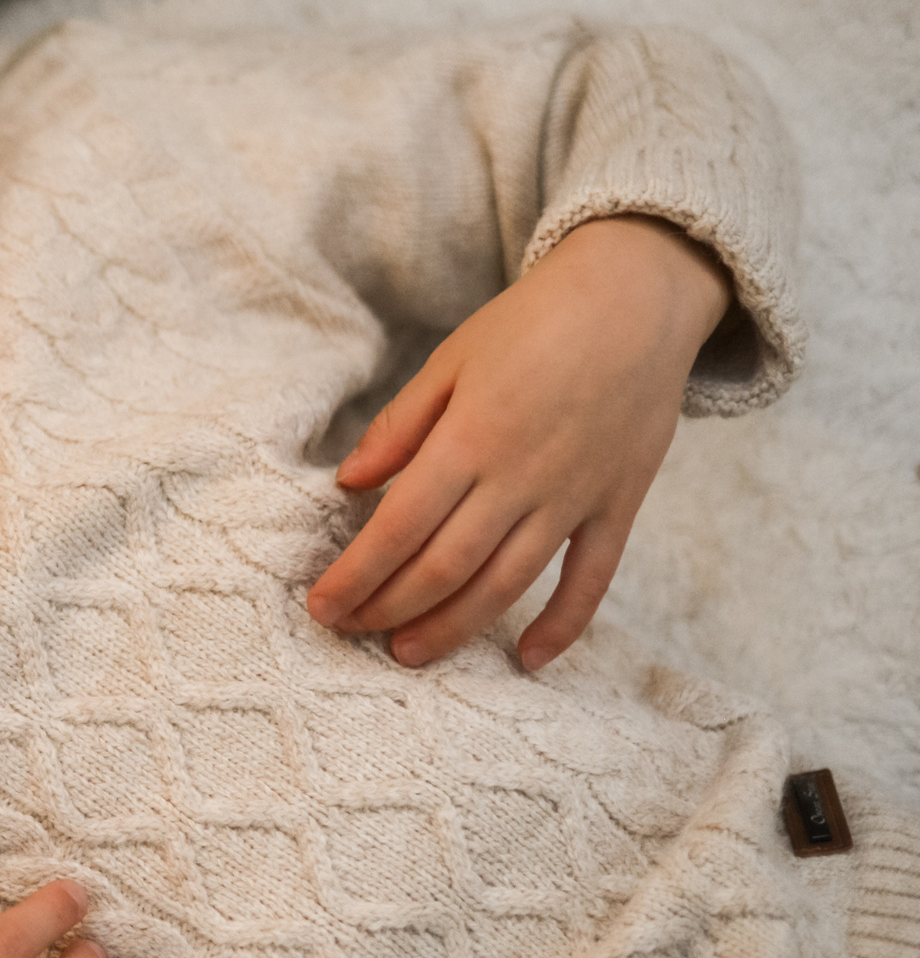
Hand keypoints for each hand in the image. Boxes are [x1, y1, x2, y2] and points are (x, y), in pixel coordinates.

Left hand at [306, 215, 730, 670]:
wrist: (636, 297)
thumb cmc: (531, 323)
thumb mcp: (451, 359)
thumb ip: (399, 426)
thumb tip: (347, 483)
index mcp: (470, 438)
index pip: (399, 526)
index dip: (356, 575)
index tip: (322, 606)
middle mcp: (522, 477)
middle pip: (446, 565)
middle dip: (390, 607)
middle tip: (350, 632)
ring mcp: (575, 496)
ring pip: (508, 582)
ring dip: (455, 626)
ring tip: (409, 653)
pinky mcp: (620, 504)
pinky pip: (591, 579)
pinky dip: (562, 625)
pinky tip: (526, 659)